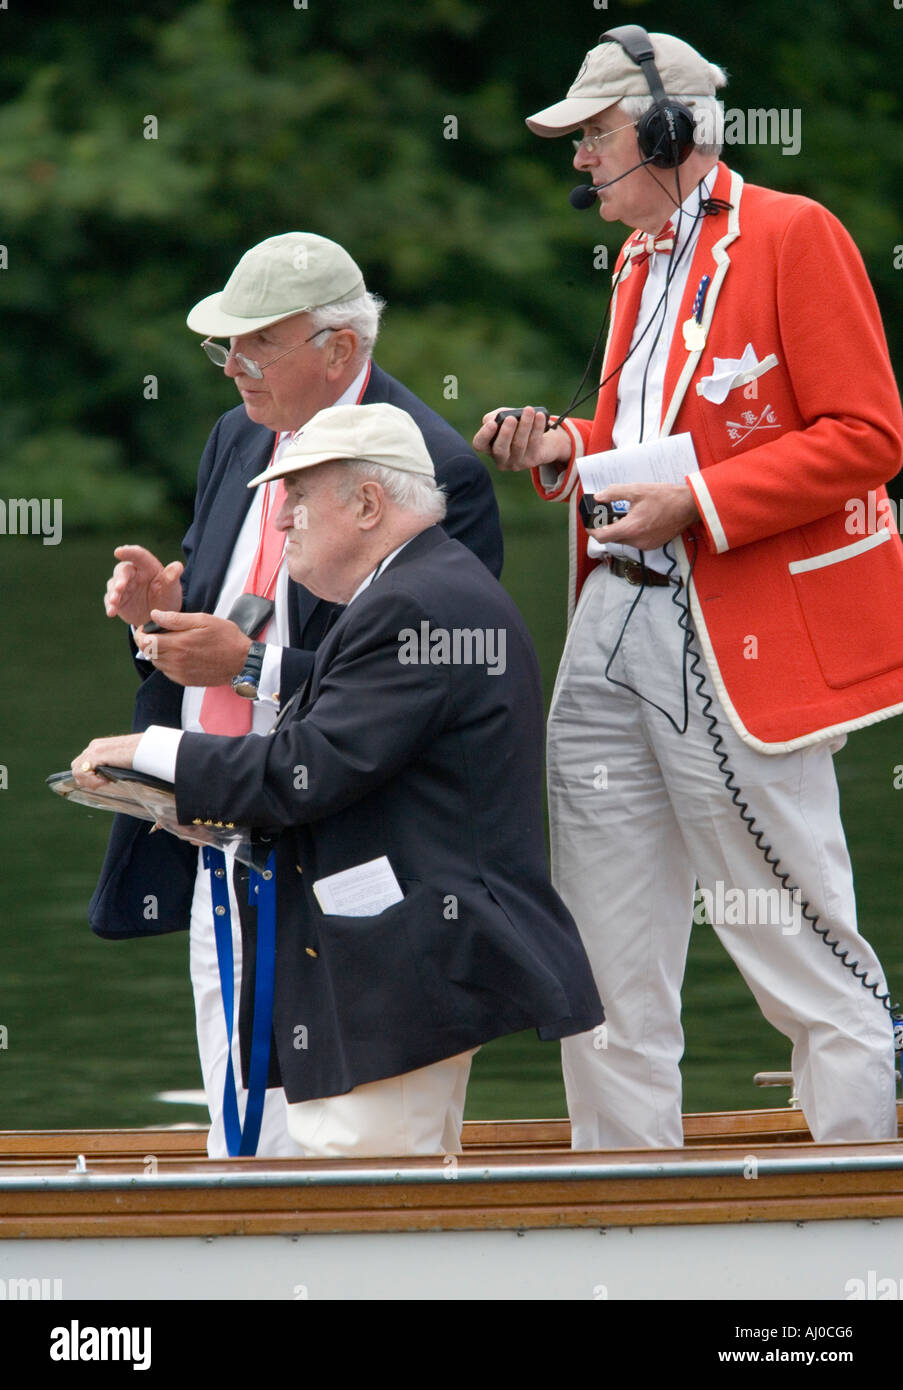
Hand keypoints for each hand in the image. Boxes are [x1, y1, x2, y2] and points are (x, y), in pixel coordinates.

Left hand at [71, 735, 142, 790]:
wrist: (148, 747)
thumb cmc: (140, 755)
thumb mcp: (120, 760)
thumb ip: (109, 765)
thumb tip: (105, 778)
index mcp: (98, 746)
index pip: (82, 763)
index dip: (89, 776)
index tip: (104, 781)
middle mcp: (94, 746)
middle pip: (76, 767)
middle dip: (86, 780)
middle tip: (102, 783)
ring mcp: (94, 750)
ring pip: (77, 771)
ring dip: (90, 781)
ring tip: (105, 782)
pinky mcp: (98, 754)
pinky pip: (84, 772)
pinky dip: (93, 781)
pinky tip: (106, 780)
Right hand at [104, 546, 183, 626]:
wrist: (160, 618)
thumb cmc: (167, 598)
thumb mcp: (171, 591)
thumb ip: (172, 578)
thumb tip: (177, 566)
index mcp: (147, 566)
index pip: (138, 555)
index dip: (128, 552)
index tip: (118, 552)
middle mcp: (133, 573)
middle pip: (122, 570)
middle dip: (120, 579)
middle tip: (120, 587)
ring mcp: (123, 586)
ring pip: (113, 585)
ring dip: (113, 593)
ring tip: (114, 602)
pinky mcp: (117, 599)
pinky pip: (110, 600)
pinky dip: (110, 605)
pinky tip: (111, 612)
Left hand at [135, 610, 252, 687]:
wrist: (242, 662)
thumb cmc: (226, 638)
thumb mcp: (203, 620)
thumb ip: (176, 619)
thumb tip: (155, 615)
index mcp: (178, 644)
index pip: (145, 642)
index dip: (141, 633)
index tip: (147, 627)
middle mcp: (176, 662)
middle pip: (148, 653)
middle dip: (149, 642)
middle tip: (160, 633)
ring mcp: (180, 673)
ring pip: (157, 663)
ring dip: (159, 652)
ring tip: (173, 642)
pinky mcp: (185, 680)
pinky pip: (167, 671)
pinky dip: (168, 662)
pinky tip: (181, 654)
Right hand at [472, 406, 570, 472]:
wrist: (540, 439)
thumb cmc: (516, 426)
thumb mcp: (503, 419)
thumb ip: (495, 416)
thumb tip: (494, 420)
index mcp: (489, 447)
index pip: (480, 444)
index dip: (485, 435)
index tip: (493, 423)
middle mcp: (500, 458)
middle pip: (500, 449)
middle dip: (506, 433)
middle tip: (511, 418)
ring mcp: (516, 463)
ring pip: (519, 444)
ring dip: (525, 425)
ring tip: (529, 410)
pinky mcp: (532, 461)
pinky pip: (534, 442)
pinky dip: (537, 427)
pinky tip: (539, 416)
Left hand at [589, 483, 699, 551]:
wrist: (689, 506)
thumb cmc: (666, 497)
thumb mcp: (637, 490)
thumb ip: (614, 493)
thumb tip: (599, 497)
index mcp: (632, 528)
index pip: (602, 537)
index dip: (592, 531)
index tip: (589, 524)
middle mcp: (638, 541)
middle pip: (612, 539)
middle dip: (606, 527)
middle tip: (605, 514)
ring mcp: (646, 545)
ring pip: (623, 540)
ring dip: (619, 529)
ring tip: (622, 514)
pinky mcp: (653, 545)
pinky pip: (635, 541)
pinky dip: (631, 532)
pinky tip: (635, 519)